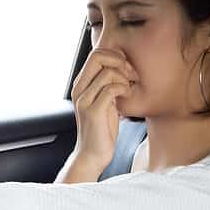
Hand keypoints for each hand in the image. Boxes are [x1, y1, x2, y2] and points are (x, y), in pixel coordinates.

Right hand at [69, 48, 134, 169]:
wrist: (92, 155)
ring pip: (107, 72)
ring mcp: (84, 100)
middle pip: (98, 56)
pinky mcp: (92, 111)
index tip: (127, 69)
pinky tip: (127, 97)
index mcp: (81, 85)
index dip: (115, 56)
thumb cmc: (102, 129)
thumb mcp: (106, 101)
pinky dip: (124, 89)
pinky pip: (111, 89)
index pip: (96, 54)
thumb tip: (122, 64)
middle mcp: (79, 89)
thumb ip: (108, 84)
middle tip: (131, 75)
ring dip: (125, 78)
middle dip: (120, 61)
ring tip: (129, 89)